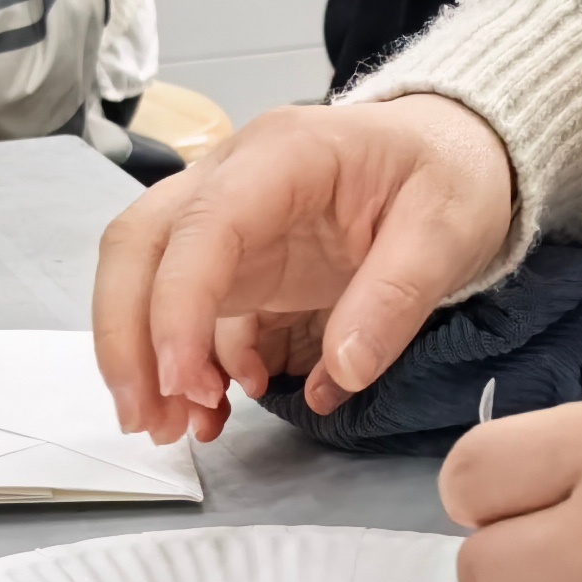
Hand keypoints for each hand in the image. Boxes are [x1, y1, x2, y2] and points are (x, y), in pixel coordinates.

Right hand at [91, 96, 517, 442]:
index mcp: (282, 155)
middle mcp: (234, 180)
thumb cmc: (450, 172)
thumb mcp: (449, 227)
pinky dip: (189, 364)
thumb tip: (342, 370)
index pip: (202, 226)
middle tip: (148, 418)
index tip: (184, 383)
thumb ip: (397, 296)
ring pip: (147, 280)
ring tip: (174, 429)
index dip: (176, 306)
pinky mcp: (240, 262)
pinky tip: (218, 407)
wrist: (455, 152)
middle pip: (139, 245)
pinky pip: (190, 313)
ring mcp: (230, 222)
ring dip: (144, 358)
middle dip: (126, 337)